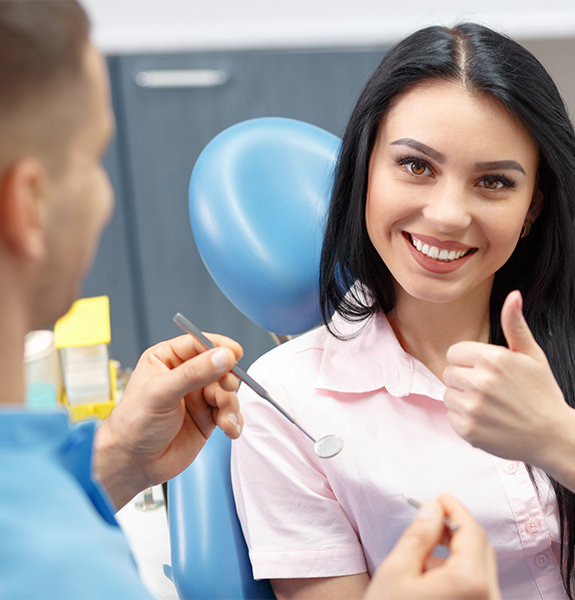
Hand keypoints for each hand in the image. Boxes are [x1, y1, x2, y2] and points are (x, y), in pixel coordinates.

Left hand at [94, 333, 242, 508]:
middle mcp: (185, 375)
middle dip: (226, 382)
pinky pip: (230, 412)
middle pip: (219, 368)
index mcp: (168, 359)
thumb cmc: (133, 424)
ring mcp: (197, 397)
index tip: (234, 354)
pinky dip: (234, 420)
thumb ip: (194, 373)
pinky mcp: (207, 417)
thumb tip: (221, 357)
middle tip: (226, 390)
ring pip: (227, 391)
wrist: (134, 463)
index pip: (199, 343)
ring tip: (224, 420)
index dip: (218, 347)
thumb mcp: (162, 393)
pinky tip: (229, 428)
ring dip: (230, 406)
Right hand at [365, 495, 499, 599]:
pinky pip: (477, 584)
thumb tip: (434, 508)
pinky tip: (431, 571)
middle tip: (431, 516)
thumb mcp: (398, 569)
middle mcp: (488, 598)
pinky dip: (459, 569)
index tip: (440, 497)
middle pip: (481, 547)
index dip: (455, 508)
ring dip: (457, 549)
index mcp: (470, 582)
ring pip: (480, 566)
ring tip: (424, 547)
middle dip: (456, 527)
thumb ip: (420, 534)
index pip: (472, 531)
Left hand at [443, 290, 573, 470]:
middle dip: (465, 381)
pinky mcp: (468, 429)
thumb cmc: (541, 394)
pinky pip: (450, 416)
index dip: (468, 362)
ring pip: (448, 395)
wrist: (553, 436)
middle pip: (449, 374)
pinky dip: (464, 420)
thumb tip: (513, 296)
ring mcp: (473, 407)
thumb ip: (515, 325)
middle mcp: (480, 381)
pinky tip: (487, 421)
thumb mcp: (532, 355)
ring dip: (463, 401)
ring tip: (489, 406)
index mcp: (492, 359)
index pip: (454, 353)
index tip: (485, 371)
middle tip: (490, 391)